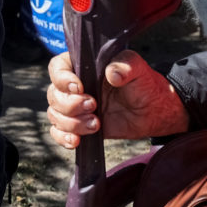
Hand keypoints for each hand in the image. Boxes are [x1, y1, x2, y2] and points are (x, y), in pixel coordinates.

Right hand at [46, 49, 188, 148]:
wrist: (153, 111)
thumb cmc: (144, 84)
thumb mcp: (138, 69)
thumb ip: (126, 65)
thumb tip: (113, 74)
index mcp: (83, 66)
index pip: (57, 68)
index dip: (62, 78)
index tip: (80, 87)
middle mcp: (74, 86)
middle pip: (54, 95)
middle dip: (70, 105)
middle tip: (94, 106)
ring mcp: (75, 107)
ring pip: (55, 114)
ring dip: (72, 123)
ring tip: (96, 124)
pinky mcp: (79, 126)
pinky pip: (59, 132)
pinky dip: (63, 137)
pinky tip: (76, 141)